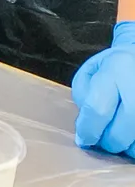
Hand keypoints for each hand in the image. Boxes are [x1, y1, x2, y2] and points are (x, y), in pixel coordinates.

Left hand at [72, 21, 134, 156]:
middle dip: (106, 141)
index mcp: (117, 69)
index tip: (83, 139)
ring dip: (124, 146)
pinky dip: (133, 145)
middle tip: (102, 136)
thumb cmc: (117, 66)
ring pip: (134, 145)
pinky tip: (129, 134)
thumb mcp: (93, 69)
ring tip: (119, 132)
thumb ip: (83, 94)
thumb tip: (85, 125)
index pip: (97, 110)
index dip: (87, 130)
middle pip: (119, 133)